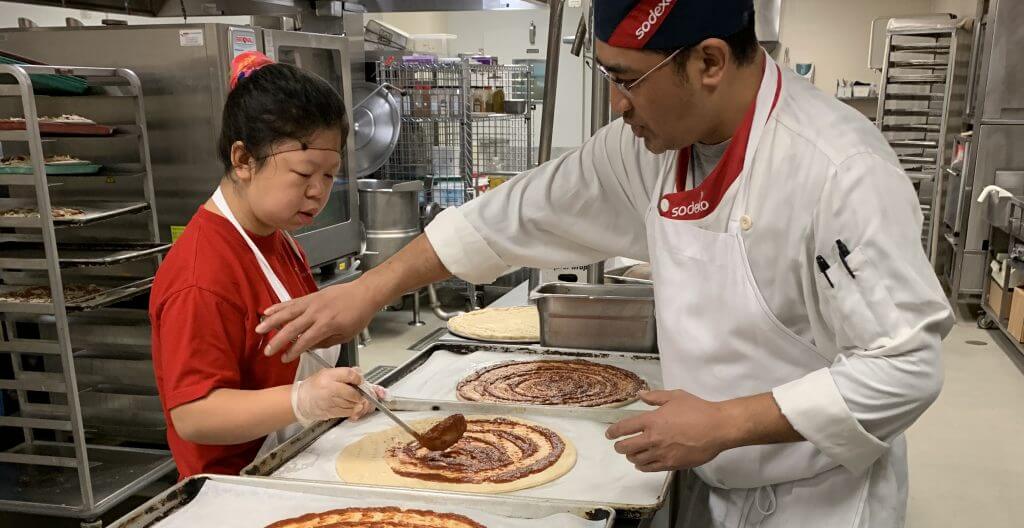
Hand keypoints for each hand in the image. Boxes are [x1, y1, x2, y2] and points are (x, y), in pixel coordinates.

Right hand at [258, 280, 381, 361]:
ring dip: (272, 322)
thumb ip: (326, 342)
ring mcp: (312, 303)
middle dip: (278, 341)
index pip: (305, 341)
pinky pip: (291, 302)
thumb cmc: (358, 315)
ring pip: (287, 313)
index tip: (284, 358)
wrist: (364, 293)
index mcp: (327, 325)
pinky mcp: (310, 296)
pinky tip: (268, 311)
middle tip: (267, 351)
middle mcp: (316, 313)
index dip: (293, 351)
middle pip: (292, 328)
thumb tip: (309, 346)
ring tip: (259, 329)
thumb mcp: (346, 335)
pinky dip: (279, 307)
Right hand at [291, 367, 378, 426]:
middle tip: (360, 392)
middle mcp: (329, 389)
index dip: (358, 378)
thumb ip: (343, 372)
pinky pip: (347, 412)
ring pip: (351, 403)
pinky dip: (352, 409)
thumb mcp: (326, 373)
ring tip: (355, 399)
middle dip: (359, 393)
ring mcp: (330, 402)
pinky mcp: (331, 412)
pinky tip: (350, 406)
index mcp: (328, 376)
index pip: (349, 374)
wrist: (301, 401)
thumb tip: (358, 372)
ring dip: (356, 402)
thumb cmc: (314, 386)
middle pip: (352, 392)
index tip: (360, 380)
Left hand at [605, 389, 733, 472]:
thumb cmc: (697, 409)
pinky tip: (641, 464)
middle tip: (618, 445)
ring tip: (631, 454)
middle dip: (619, 446)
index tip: (609, 434)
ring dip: (631, 456)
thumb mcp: (675, 396)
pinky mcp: (671, 464)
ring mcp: (661, 453)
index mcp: (652, 420)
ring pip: (636, 459)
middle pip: (626, 446)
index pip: (624, 427)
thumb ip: (655, 397)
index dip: (613, 432)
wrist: (717, 428)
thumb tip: (640, 394)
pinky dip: (642, 466)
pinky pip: (650, 468)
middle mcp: (653, 438)